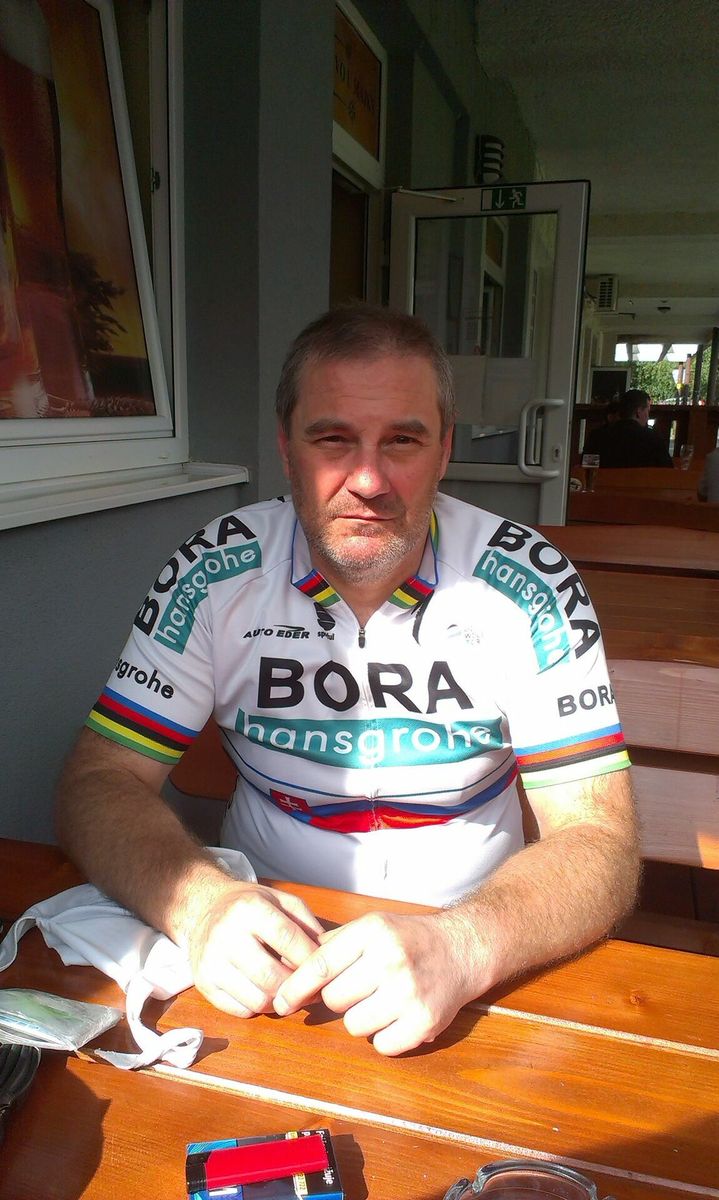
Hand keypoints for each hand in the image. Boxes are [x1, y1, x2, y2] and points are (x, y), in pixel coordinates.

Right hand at [186, 881, 323, 1017]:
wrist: (203, 909)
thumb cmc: (249, 905)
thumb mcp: (280, 900)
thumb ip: (307, 923)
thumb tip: (327, 954)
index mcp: (249, 908)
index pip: (287, 939)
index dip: (310, 959)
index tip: (323, 968)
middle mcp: (225, 934)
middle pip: (272, 977)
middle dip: (297, 988)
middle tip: (310, 990)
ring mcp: (211, 961)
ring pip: (257, 999)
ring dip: (281, 1002)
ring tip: (289, 992)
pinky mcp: (203, 984)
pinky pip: (240, 1010)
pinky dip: (260, 1008)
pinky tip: (266, 993)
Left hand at [273, 910, 482, 1054]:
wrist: (462, 950)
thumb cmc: (408, 939)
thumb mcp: (372, 926)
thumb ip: (333, 947)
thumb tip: (290, 976)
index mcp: (373, 931)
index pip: (321, 964)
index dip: (295, 987)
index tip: (280, 1003)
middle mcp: (391, 960)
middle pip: (334, 999)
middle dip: (340, 998)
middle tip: (361, 987)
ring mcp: (409, 993)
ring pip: (353, 1025)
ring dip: (361, 1018)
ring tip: (382, 1000)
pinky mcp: (424, 1023)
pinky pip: (380, 1045)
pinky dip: (384, 1036)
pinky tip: (398, 1016)